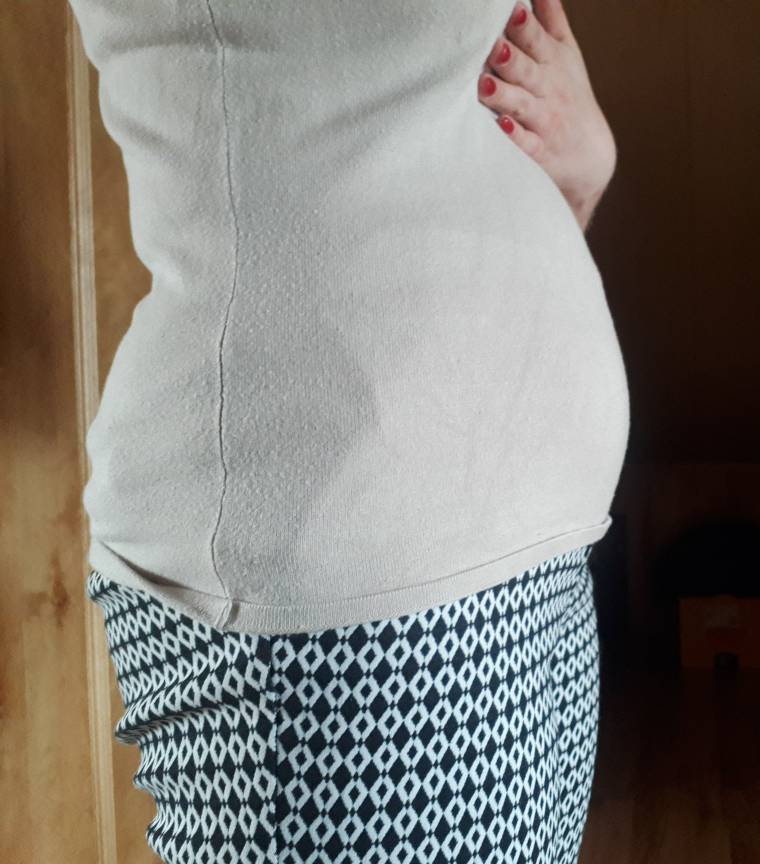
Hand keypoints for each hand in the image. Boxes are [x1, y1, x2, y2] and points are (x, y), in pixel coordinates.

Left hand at [477, 0, 616, 230]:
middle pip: (527, 71)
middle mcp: (548, 90)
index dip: (524, 27)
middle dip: (511, 59)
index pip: (537, 41)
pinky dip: (516, 138)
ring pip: (522, 106)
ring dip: (504, 96)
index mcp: (553, 62)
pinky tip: (502, 127)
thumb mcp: (567, 54)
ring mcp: (544, 122)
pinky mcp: (540, 153)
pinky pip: (527, 145)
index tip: (512, 12)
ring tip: (484, 85)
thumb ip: (551, 19)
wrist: (590, 157)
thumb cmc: (569, 97)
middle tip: (494, 47)